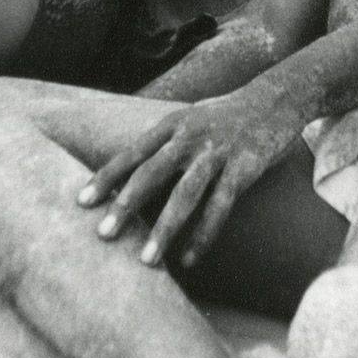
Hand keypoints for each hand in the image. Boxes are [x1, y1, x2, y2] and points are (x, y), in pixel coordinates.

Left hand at [76, 90, 303, 268]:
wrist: (276, 98)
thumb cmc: (227, 115)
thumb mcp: (190, 118)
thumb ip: (163, 141)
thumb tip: (130, 170)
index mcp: (172, 124)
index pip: (131, 153)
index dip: (105, 177)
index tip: (81, 202)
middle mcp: (190, 137)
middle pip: (151, 173)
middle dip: (124, 205)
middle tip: (102, 234)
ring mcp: (218, 153)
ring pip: (185, 195)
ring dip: (164, 229)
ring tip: (146, 259)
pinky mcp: (244, 168)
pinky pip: (220, 207)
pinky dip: (203, 235)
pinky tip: (189, 258)